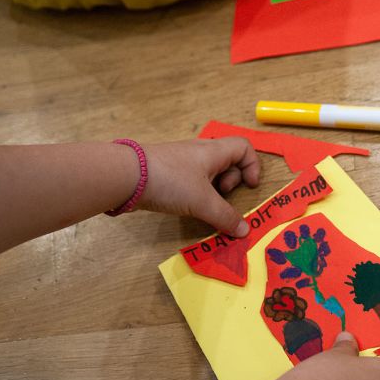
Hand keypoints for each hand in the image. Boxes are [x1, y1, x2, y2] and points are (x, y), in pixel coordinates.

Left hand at [137, 138, 259, 235]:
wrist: (126, 176)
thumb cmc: (171, 182)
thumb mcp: (203, 202)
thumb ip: (225, 217)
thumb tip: (244, 231)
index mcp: (214, 151)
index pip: (244, 148)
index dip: (253, 166)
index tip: (249, 186)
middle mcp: (200, 152)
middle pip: (228, 161)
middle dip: (232, 181)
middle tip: (222, 196)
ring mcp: (182, 161)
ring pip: (210, 171)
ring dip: (214, 189)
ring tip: (204, 204)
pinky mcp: (168, 171)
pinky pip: (193, 178)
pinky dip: (197, 191)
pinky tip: (187, 205)